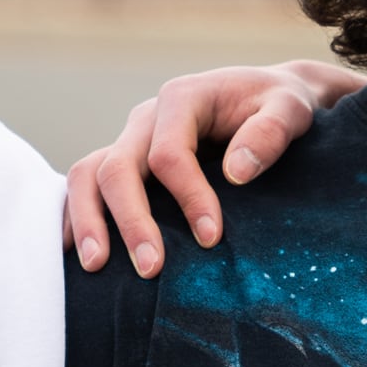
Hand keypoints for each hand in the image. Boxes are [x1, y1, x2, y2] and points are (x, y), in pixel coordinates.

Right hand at [63, 60, 365, 274]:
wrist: (266, 99)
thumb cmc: (279, 105)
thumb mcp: (290, 108)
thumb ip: (270, 132)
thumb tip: (236, 171)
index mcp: (183, 98)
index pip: (169, 153)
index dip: (188, 197)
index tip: (212, 237)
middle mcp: (147, 119)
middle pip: (119, 167)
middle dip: (132, 220)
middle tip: (151, 268)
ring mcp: (130, 141)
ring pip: (88, 174)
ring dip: (88, 221)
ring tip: (97, 266)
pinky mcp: (127, 163)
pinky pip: (87, 186)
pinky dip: (76, 216)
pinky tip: (76, 253)